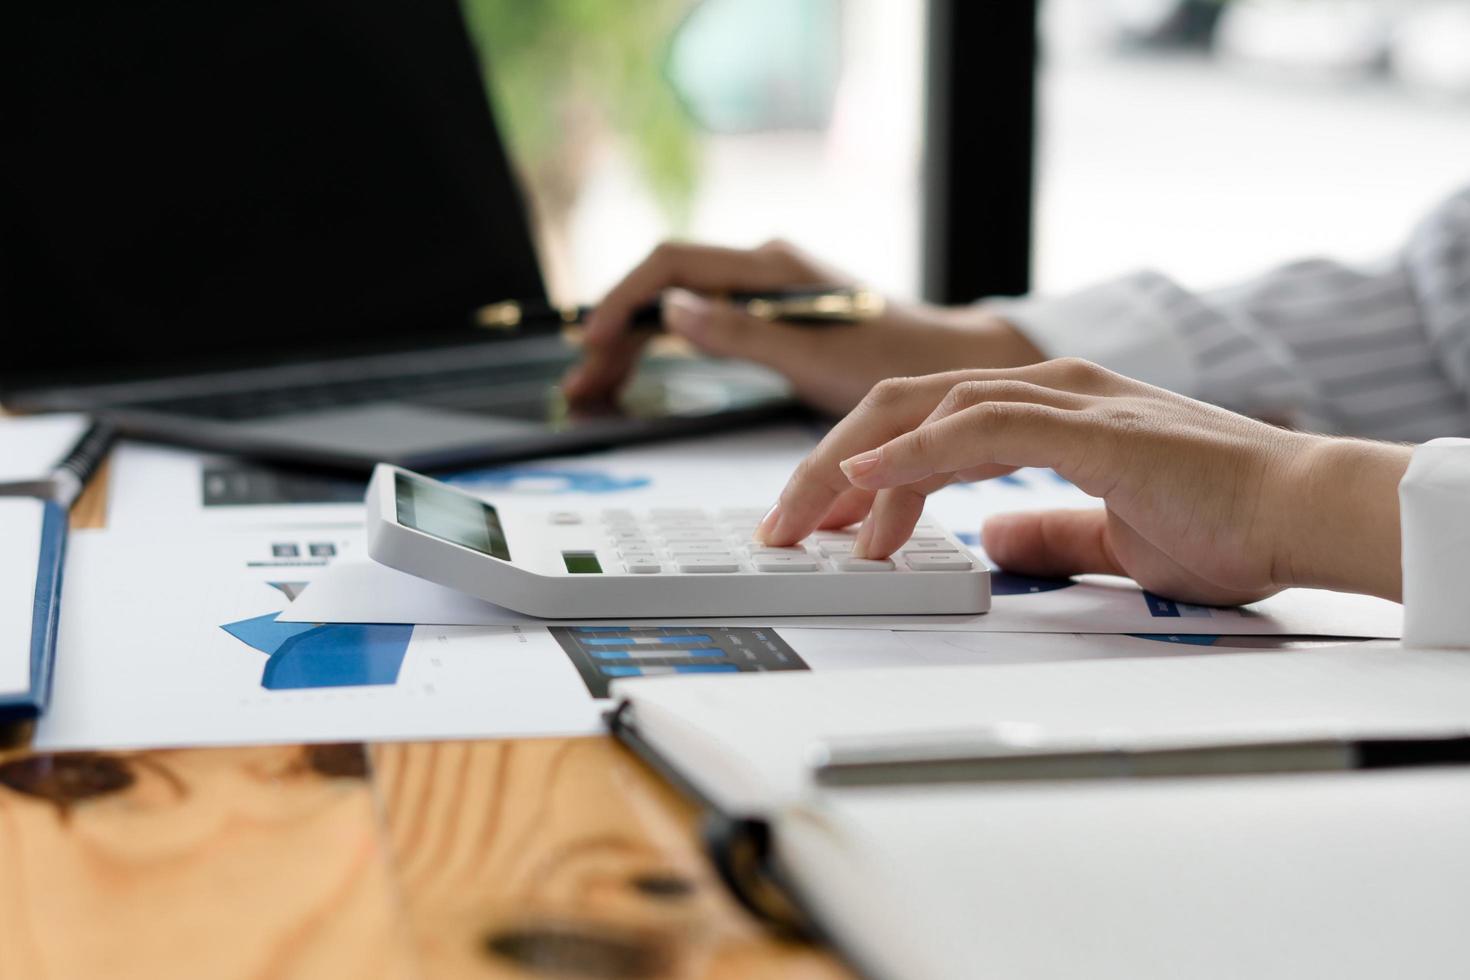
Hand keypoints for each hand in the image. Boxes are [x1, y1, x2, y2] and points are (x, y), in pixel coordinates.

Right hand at [562, 239, 1042, 415]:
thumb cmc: (895, 361)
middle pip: (665, 287)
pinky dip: (665, 350)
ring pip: (677, 307)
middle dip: (619, 331)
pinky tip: (641, 376)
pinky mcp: (770, 317)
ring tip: (598, 388)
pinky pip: (701, 324)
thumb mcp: (815, 356)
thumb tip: (673, 309)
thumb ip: (743, 332)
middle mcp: (763, 270)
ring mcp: (765, 292)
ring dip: (635, 344)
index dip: (625, 300)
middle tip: (584, 382)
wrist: (944, 367)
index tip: (597, 341)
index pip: (672, 265)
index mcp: (772, 268)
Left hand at [757, 359, 1412, 603]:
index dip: (856, 470)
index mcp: (1043, 409)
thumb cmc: (1224, 520)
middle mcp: (1041, 389)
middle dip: (826, 465)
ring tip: (807, 522)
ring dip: (851, 467)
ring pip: (919, 408)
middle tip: (782, 524)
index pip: (919, 424)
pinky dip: (911, 452)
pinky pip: (975, 428)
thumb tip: (992, 540)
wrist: (1300, 512)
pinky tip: (868, 480)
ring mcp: (1060, 397)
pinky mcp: (1083, 423)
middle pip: (896, 404)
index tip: (816, 523)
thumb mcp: (1108, 538)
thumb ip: (1047, 532)